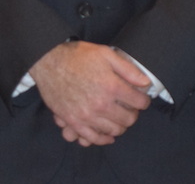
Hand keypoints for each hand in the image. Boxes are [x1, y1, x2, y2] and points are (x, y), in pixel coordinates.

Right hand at [29, 41, 151, 146]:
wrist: (49, 62)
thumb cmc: (78, 56)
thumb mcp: (106, 54)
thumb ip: (128, 69)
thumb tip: (145, 83)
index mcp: (112, 86)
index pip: (139, 102)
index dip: (144, 100)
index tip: (141, 98)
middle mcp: (101, 104)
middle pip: (128, 119)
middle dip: (133, 114)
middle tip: (131, 108)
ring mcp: (87, 116)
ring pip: (114, 131)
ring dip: (120, 125)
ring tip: (119, 117)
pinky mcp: (74, 122)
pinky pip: (93, 138)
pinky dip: (103, 139)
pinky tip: (108, 135)